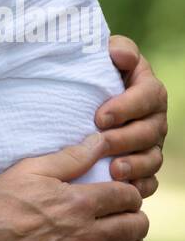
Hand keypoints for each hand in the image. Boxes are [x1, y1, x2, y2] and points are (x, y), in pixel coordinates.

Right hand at [0, 132, 147, 240]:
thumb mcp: (30, 170)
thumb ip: (70, 157)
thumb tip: (100, 141)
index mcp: (77, 204)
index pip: (126, 197)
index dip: (131, 193)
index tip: (125, 194)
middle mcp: (84, 237)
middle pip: (133, 229)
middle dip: (137, 219)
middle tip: (130, 216)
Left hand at [99, 35, 166, 196]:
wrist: (85, 98)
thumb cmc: (94, 72)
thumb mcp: (103, 53)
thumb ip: (116, 49)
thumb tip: (122, 57)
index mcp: (148, 88)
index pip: (148, 96)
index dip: (127, 107)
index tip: (99, 116)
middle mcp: (155, 117)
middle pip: (150, 131)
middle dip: (126, 139)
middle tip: (101, 143)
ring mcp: (152, 144)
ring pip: (153, 159)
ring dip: (135, 166)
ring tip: (113, 170)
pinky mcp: (144, 167)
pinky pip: (149, 181)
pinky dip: (139, 186)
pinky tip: (122, 190)